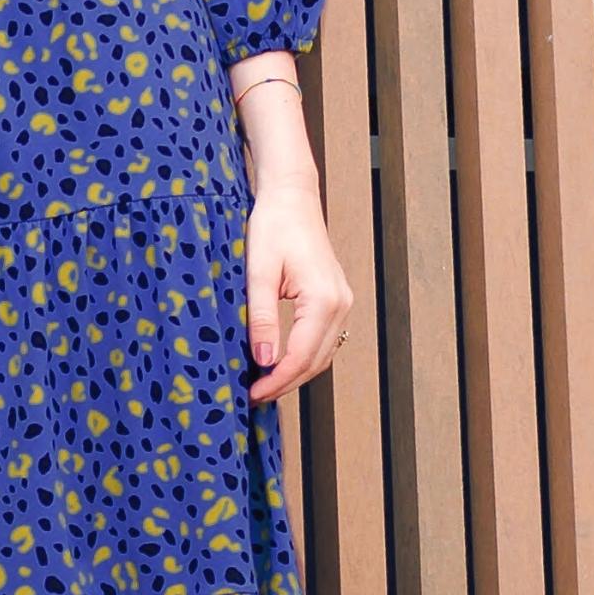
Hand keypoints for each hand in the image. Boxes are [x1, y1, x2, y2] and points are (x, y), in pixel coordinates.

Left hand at [244, 180, 353, 403]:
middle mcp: (340, 304)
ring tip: (263, 384)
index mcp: (323, 299)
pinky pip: (323, 340)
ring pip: (322, 354)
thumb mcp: (258, 273)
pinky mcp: (336, 300)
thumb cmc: (273, 226)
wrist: (292, 198)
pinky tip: (279, 362)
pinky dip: (303, 357)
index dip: (276, 381)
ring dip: (295, 373)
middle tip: (253, 396)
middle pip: (316, 362)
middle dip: (285, 383)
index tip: (251, 394)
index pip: (301, 356)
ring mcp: (342, 302)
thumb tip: (263, 360)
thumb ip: (262, 319)